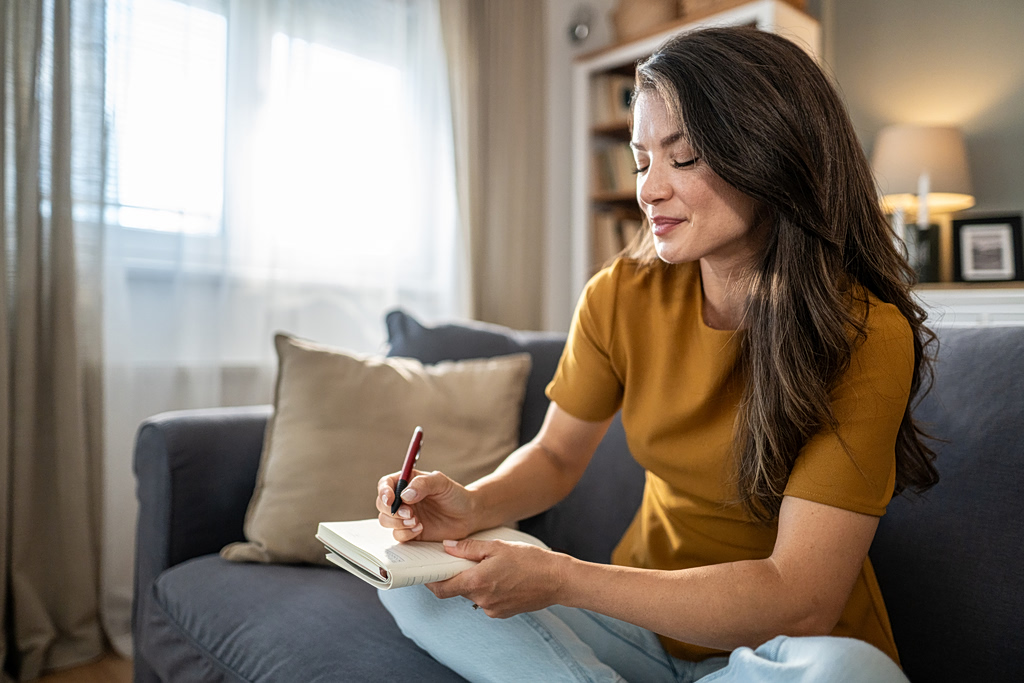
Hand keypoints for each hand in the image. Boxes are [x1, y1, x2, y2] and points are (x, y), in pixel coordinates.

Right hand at [376, 469, 475, 541]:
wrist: (467, 515)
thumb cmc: (455, 495)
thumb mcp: (441, 483)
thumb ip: (423, 484)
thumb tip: (405, 494)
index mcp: (407, 482)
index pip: (385, 484)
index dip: (383, 492)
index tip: (390, 499)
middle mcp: (402, 499)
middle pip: (382, 504)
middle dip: (391, 511)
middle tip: (409, 513)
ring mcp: (405, 516)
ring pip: (385, 520)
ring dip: (397, 522)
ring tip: (416, 521)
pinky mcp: (409, 531)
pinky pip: (397, 535)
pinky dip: (405, 533)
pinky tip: (420, 528)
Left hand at [426, 539, 569, 618]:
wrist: (557, 580)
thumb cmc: (530, 560)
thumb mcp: (497, 547)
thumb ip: (469, 548)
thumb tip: (447, 547)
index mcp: (477, 582)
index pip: (442, 588)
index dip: (431, 581)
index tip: (428, 572)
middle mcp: (482, 599)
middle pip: (458, 589)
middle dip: (459, 576)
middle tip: (467, 560)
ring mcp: (492, 609)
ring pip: (473, 594)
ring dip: (475, 582)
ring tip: (493, 567)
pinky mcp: (502, 613)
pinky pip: (487, 600)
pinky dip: (488, 589)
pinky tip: (503, 578)